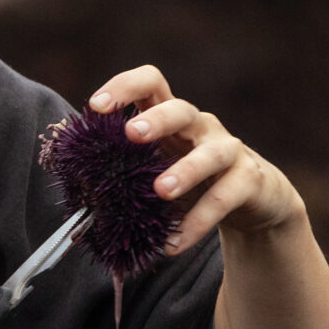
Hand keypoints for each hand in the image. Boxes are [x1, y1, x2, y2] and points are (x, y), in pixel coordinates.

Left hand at [88, 66, 306, 255]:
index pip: (150, 84)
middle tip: (132, 133)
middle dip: (157, 119)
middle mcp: (200, 127)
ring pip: (210, 153)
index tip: (95, 106)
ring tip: (160, 191)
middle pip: (181, 109)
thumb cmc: (192, 181)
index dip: (124, 88)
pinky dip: (198, 223)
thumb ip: (127, 170)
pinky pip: (223, 199)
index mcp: (171, 118)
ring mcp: (228, 150)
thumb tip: (74, 189)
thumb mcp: (157, 169)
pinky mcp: (249, 180)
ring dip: (185, 171)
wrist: (254, 200)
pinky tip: (173, 244)